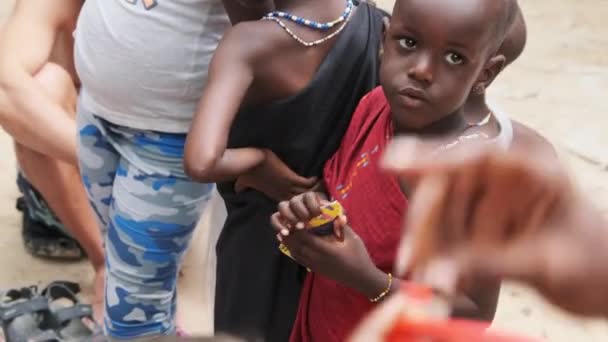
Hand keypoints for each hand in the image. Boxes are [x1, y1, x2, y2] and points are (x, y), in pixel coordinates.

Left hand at [235, 150, 317, 201]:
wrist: (249, 163)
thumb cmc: (247, 172)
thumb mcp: (244, 181)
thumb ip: (242, 186)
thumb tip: (237, 189)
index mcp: (274, 195)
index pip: (290, 204)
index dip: (299, 206)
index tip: (307, 205)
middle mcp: (283, 193)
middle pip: (300, 201)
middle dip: (310, 201)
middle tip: (322, 198)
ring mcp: (287, 186)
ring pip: (305, 193)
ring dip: (315, 191)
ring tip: (325, 189)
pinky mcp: (290, 178)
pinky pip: (306, 183)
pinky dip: (314, 182)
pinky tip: (320, 180)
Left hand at [271, 197, 384, 297]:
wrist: (361, 278)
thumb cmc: (359, 257)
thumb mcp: (353, 239)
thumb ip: (343, 227)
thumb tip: (338, 214)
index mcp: (328, 251)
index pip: (307, 240)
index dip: (299, 230)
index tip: (296, 220)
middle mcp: (319, 259)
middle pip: (298, 247)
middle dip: (291, 236)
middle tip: (286, 224)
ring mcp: (316, 266)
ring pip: (297, 255)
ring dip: (289, 244)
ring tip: (284, 233)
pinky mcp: (316, 270)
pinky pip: (301, 261)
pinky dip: (294, 252)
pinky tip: (291, 246)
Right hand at [382, 137, 607, 317]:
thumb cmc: (596, 263)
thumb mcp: (550, 264)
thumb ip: (494, 264)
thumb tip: (438, 275)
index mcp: (530, 175)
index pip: (476, 158)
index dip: (431, 155)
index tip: (392, 162)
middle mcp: (504, 186)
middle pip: (447, 190)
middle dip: (423, 224)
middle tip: (409, 260)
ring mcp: (490, 209)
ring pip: (440, 217)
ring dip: (425, 247)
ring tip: (423, 279)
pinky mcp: (481, 233)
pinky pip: (447, 242)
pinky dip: (436, 261)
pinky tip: (436, 281)